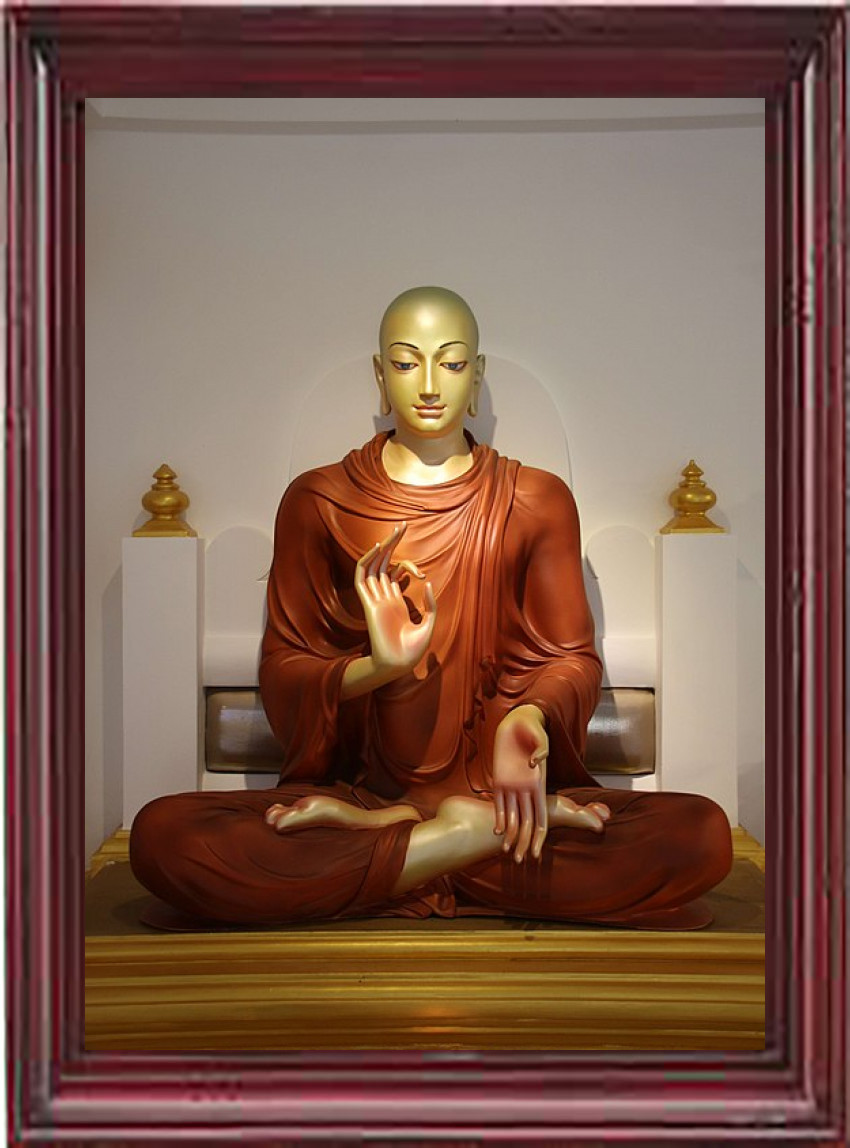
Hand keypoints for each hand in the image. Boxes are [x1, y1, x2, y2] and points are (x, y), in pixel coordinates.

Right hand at [355, 522, 436, 678]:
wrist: (400, 664)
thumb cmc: (413, 650)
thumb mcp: (429, 623)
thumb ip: (429, 604)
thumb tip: (427, 582)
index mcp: (395, 603)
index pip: (393, 573)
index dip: (402, 560)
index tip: (416, 563)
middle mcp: (383, 598)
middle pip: (384, 564)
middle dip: (392, 544)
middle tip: (402, 526)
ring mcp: (375, 599)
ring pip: (374, 566)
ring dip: (382, 548)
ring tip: (394, 531)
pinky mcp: (368, 603)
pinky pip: (363, 578)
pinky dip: (368, 561)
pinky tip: (378, 548)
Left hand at [492, 704, 548, 862]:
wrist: (518, 721)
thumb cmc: (532, 727)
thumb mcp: (539, 736)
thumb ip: (541, 749)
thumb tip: (534, 763)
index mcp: (538, 783)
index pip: (540, 816)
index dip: (539, 836)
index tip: (536, 852)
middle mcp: (526, 788)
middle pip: (526, 822)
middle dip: (524, 842)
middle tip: (520, 861)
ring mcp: (513, 785)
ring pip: (513, 816)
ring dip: (512, 834)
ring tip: (507, 852)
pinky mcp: (500, 779)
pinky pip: (500, 803)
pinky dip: (500, 817)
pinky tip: (498, 832)